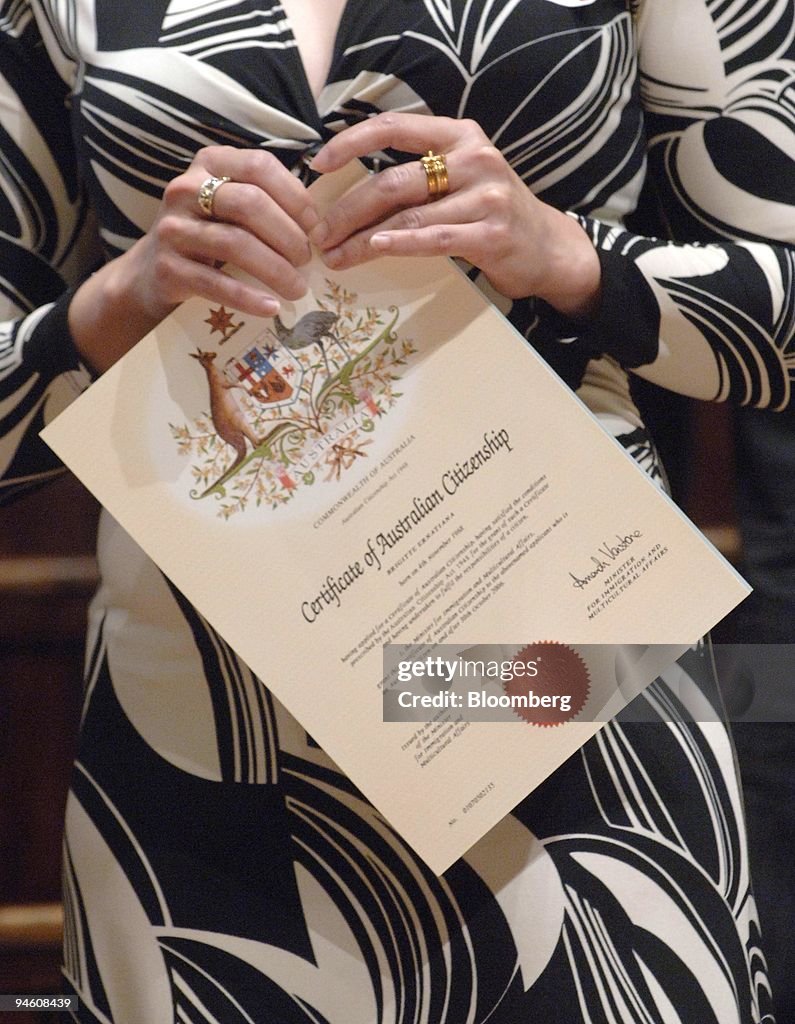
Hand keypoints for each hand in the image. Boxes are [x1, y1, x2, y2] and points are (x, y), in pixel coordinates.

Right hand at [69, 146, 318, 372]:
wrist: (152, 273)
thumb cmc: (208, 236)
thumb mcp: (231, 207)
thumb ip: (267, 202)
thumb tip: (322, 224)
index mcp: (210, 164)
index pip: (260, 167)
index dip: (295, 197)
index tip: (316, 228)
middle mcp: (186, 189)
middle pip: (250, 205)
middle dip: (288, 236)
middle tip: (307, 262)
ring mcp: (173, 228)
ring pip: (234, 243)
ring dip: (275, 269)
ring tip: (297, 289)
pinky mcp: (167, 267)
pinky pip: (216, 283)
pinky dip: (249, 298)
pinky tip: (271, 308)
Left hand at [309, 113, 599, 317]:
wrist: (547, 247)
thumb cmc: (491, 214)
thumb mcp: (461, 177)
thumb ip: (418, 174)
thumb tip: (350, 191)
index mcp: (459, 136)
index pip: (393, 127)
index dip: (350, 143)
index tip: (317, 166)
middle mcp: (474, 158)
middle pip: (392, 181)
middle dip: (347, 210)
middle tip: (320, 234)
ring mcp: (485, 196)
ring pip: (408, 215)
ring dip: (363, 238)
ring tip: (336, 256)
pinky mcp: (491, 233)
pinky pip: (435, 238)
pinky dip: (402, 244)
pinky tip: (375, 249)